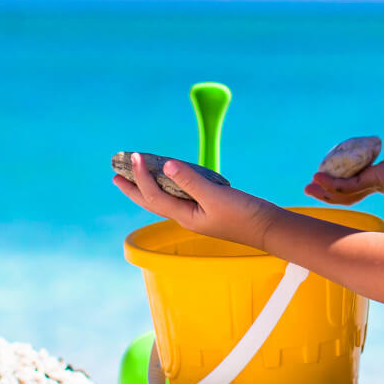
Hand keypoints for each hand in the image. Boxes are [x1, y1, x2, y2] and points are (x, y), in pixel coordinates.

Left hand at [112, 152, 280, 249]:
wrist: (269, 228)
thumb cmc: (244, 215)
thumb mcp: (217, 196)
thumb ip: (191, 181)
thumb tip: (166, 165)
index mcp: (185, 217)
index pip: (154, 195)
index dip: (140, 176)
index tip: (134, 156)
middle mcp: (186, 217)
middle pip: (151, 202)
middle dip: (132, 189)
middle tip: (115, 175)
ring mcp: (196, 214)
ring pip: (163, 200)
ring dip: (147, 187)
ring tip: (134, 175)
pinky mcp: (207, 209)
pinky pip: (178, 197)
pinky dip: (167, 187)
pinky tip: (169, 179)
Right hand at [303, 115, 383, 215]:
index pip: (361, 178)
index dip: (344, 177)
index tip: (328, 173)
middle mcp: (382, 181)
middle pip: (349, 189)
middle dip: (329, 189)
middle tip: (311, 185)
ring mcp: (379, 182)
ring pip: (346, 191)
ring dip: (326, 190)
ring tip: (309, 187)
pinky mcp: (380, 182)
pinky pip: (351, 185)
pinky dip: (334, 183)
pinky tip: (319, 179)